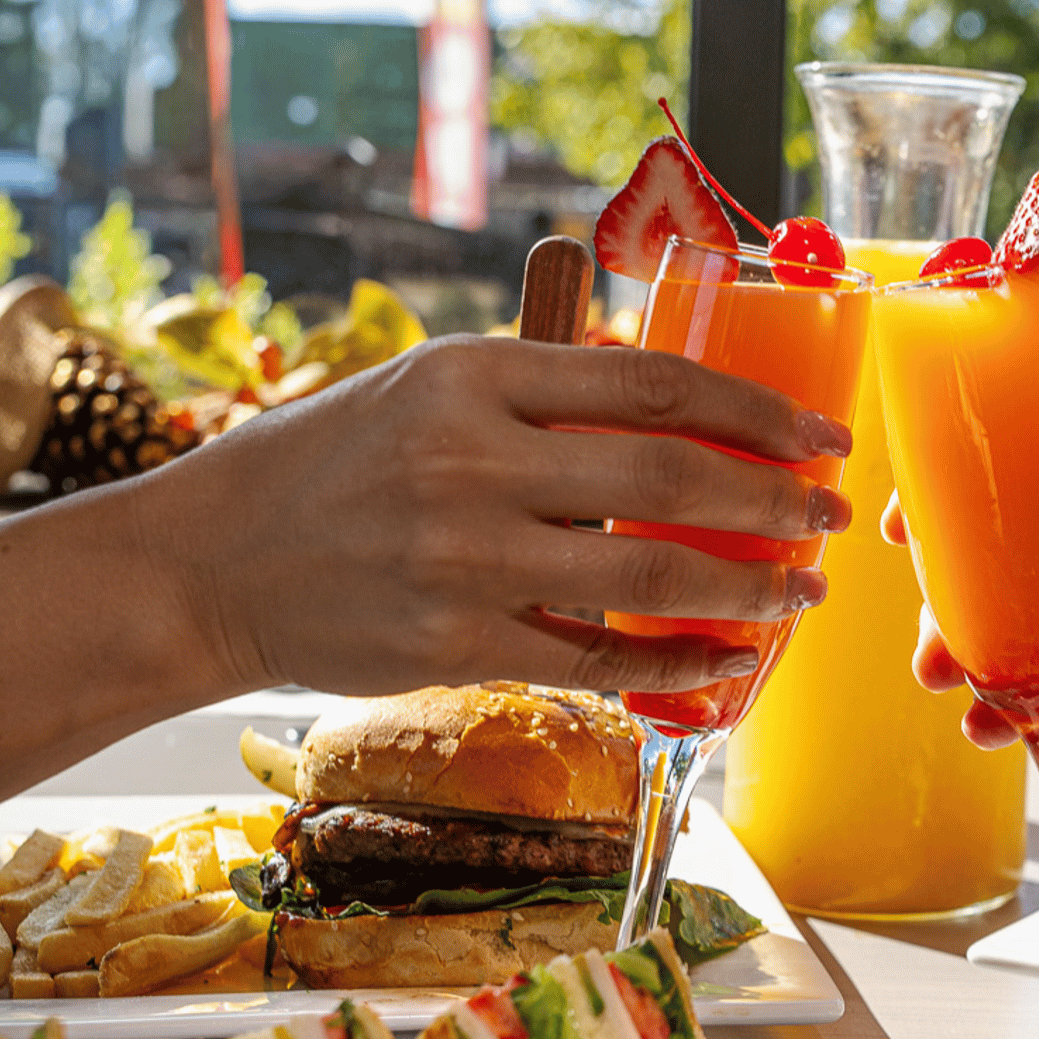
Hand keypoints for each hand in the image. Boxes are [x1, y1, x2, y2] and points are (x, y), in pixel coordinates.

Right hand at [151, 334, 854, 698]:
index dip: (756, 409)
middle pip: (671, 478)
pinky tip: (728, 660)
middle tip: (830, 514)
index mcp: (474, 375)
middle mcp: (473, 460)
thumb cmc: (329, 462)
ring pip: (648, 574)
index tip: (818, 434)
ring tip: (800, 590)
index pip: (654, 382)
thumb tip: (669, 397)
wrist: (208, 561)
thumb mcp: (424, 386)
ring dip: (747, 587)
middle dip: (774, 500)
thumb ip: (539, 389)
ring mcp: (464, 559)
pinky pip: (597, 659)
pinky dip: (675, 663)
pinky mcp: (455, 644)